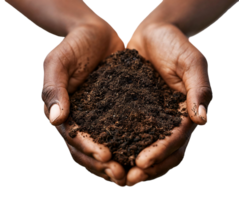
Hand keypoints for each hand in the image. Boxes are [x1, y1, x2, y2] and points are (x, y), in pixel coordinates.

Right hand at [41, 22, 126, 186]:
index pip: (73, 139)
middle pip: (88, 150)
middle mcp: (81, 118)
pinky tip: (145, 151)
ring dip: (118, 162)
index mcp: (65, 112)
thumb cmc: (73, 45)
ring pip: (105, 146)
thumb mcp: (58, 62)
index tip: (106, 157)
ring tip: (135, 172)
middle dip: (103, 165)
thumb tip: (56, 119)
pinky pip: (122, 130)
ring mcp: (98, 116)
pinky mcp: (116, 109)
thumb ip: (53, 88)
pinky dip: (130, 144)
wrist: (95, 32)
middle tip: (123, 175)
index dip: (88, 150)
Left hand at [125, 23, 213, 185]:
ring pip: (144, 147)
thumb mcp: (192, 61)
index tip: (143, 163)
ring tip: (114, 173)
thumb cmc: (175, 44)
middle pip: (162, 152)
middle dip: (147, 168)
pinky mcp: (133, 109)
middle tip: (127, 179)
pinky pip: (128, 131)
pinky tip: (105, 151)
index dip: (162, 153)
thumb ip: (199, 88)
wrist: (153, 33)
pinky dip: (119, 144)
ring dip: (131, 163)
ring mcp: (151, 116)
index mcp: (184, 113)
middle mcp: (168, 120)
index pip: (177, 140)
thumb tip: (203, 120)